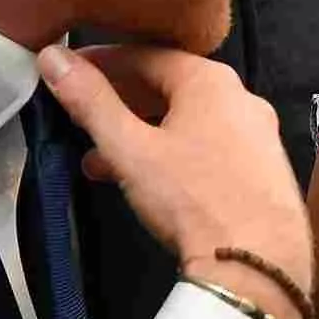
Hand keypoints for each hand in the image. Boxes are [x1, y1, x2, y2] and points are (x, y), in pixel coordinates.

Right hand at [38, 45, 312, 318]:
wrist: (258, 263)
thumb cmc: (191, 197)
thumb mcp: (130, 149)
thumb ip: (90, 102)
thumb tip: (54, 56)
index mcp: (211, 81)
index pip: (146, 55)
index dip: (101, 62)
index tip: (67, 72)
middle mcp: (242, 99)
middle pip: (168, 89)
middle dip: (118, 106)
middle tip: (78, 120)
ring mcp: (258, 136)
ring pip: (187, 123)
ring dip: (140, 137)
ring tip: (98, 163)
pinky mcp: (264, 171)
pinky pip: (207, 149)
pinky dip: (170, 156)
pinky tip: (144, 185)